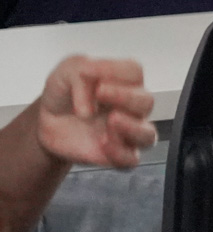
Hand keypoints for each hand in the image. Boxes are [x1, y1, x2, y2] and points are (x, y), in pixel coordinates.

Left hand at [35, 57, 154, 168]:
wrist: (46, 121)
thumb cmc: (64, 93)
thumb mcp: (66, 71)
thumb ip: (82, 74)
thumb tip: (90, 106)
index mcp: (123, 81)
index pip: (134, 72)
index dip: (116, 71)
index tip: (92, 76)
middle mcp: (130, 106)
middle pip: (146, 101)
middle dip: (126, 97)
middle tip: (101, 93)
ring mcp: (125, 132)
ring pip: (148, 134)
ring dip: (132, 127)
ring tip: (111, 121)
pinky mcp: (114, 154)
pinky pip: (130, 160)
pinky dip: (121, 153)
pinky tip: (103, 144)